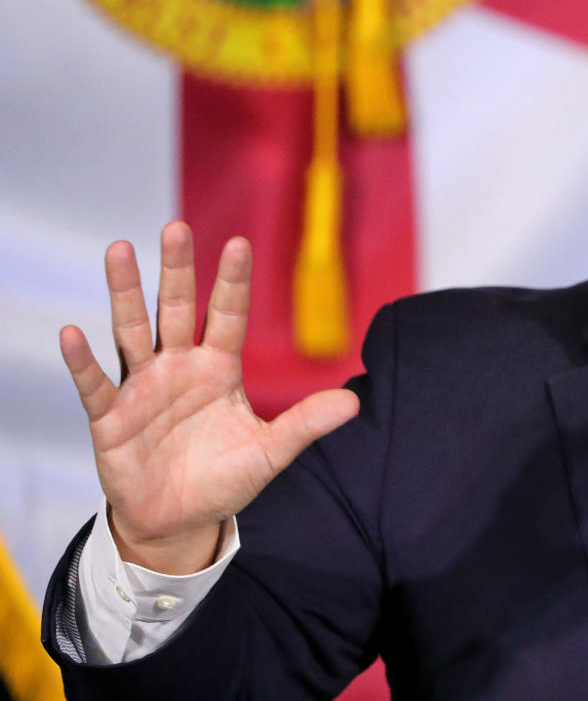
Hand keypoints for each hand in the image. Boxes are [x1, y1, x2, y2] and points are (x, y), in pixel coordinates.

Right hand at [59, 222, 358, 573]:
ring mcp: (143, 387)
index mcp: (220, 369)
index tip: (239, 242)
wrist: (179, 521)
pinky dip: (83, 361)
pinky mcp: (110, 417)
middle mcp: (180, 367)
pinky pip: (94, 383)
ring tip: (119, 251)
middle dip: (177, 270)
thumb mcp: (269, 452)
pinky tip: (72, 333)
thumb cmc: (224, 479)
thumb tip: (354, 403)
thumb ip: (305, 424)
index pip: (228, 315)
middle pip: (176, 309)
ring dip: (125, 293)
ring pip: (132, 330)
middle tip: (175, 228)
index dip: (233, 282)